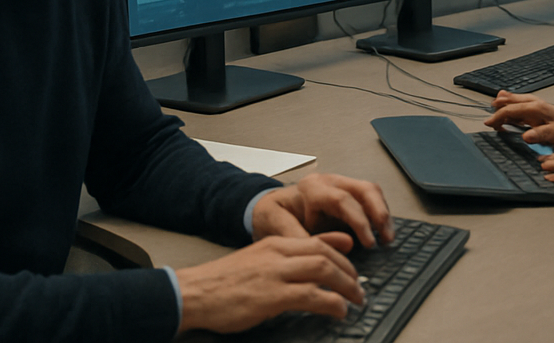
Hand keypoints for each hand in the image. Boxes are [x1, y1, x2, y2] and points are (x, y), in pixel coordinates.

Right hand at [176, 232, 362, 334]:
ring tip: (355, 300)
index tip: (354, 268)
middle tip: (359, 288)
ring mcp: (275, 274)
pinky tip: (338, 311)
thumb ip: (289, 256)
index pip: (319, 242)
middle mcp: (278, 254)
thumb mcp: (260, 260)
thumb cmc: (224, 282)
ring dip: (346, 286)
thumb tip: (316, 254)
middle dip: (349, 271)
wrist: (194, 293)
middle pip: (326, 254)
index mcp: (275, 244)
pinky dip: (331, 303)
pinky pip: (312, 296)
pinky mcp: (271, 296)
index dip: (342, 255)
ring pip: (323, 270)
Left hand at [252, 174, 392, 247]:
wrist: (265, 211)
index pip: (343, 200)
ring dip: (383, 215)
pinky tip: (381, 233)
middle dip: (379, 214)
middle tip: (385, 238)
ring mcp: (340, 188)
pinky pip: (370, 201)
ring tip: (387, 238)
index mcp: (312, 188)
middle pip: (365, 190)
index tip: (368, 242)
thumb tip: (334, 248)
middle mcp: (329, 183)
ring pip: (372, 193)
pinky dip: (379, 217)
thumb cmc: (271, 216)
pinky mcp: (347, 198)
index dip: (359, 221)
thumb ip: (301, 236)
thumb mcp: (276, 227)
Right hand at [484, 91, 553, 146]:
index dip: (498, 116)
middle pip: (511, 102)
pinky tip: (510, 108)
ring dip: (505, 104)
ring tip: (494, 105)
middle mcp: (535, 104)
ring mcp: (537, 107)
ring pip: (516, 101)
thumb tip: (525, 136)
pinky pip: (522, 106)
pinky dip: (513, 106)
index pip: (511, 109)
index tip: (488, 124)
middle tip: (489, 120)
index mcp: (536, 108)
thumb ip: (540, 134)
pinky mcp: (540, 111)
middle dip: (498, 108)